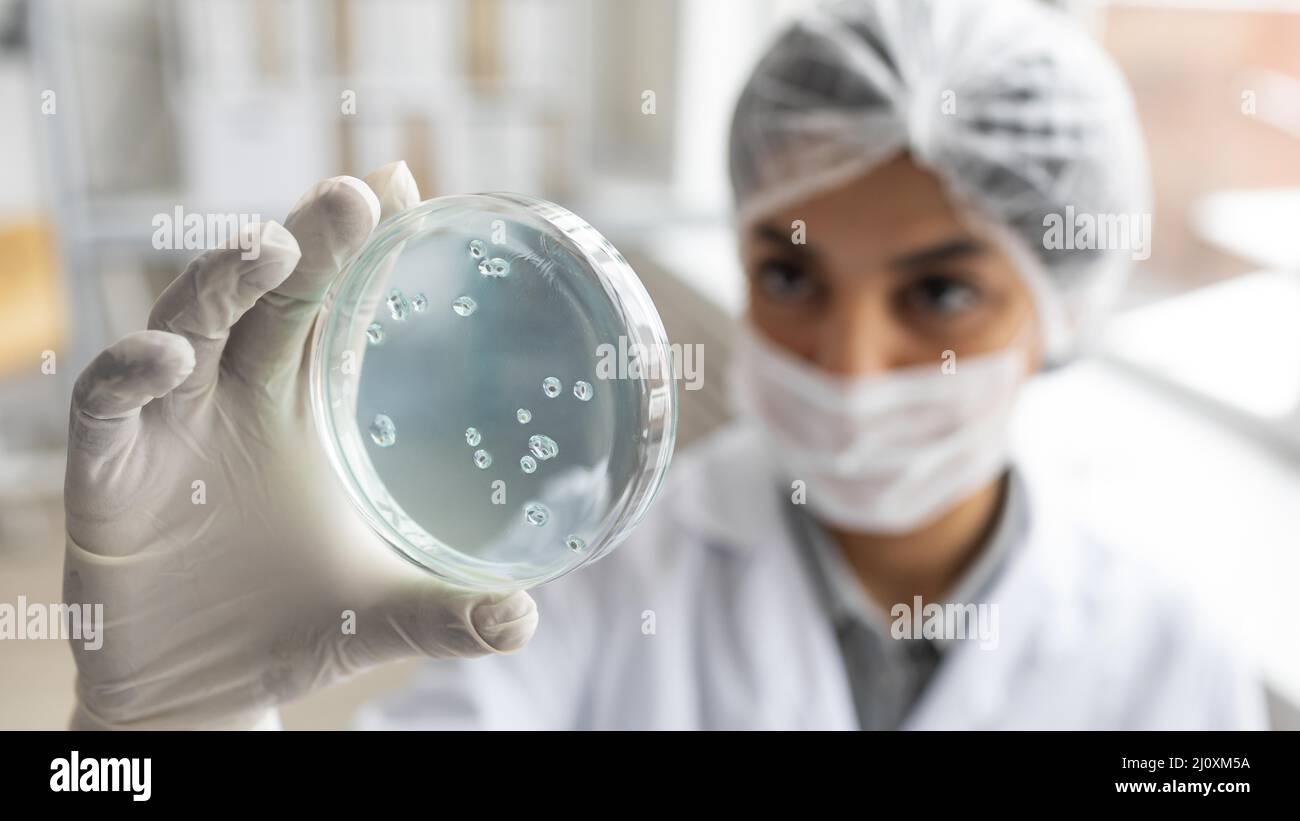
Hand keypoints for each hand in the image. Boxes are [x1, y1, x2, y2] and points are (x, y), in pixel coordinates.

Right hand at [63, 162, 537, 729]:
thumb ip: (450, 612)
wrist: (202, 692)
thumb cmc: (294, 627)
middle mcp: (232, 401)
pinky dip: (133, 376)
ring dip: (222, 284)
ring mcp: (167, 431)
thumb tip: (525, 618)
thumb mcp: (379, 611)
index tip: (402, 188)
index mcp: (299, 410)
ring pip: (185, 326)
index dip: (359, 249)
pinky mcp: (108, 477)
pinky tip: (171, 359)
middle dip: (307, 240)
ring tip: (272, 248)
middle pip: (266, 297)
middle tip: (358, 193)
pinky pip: (109, 410)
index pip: (329, 307)